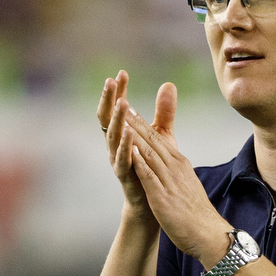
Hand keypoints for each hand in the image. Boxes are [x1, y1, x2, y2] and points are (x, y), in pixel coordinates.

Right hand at [97, 70, 153, 224]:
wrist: (153, 202)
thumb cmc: (154, 168)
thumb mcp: (161, 136)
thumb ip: (163, 112)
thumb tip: (168, 84)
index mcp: (123, 134)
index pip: (117, 108)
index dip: (118, 91)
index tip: (121, 73)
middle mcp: (116, 145)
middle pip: (107, 118)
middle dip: (109, 99)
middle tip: (111, 81)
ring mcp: (118, 160)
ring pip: (112, 136)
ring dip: (116, 119)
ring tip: (121, 102)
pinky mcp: (126, 176)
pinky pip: (122, 159)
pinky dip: (124, 146)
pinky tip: (128, 133)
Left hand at [123, 82, 232, 265]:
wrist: (208, 234)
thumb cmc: (195, 212)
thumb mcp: (185, 183)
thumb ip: (175, 169)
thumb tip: (169, 160)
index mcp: (179, 163)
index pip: (158, 138)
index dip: (142, 122)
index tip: (129, 108)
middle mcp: (174, 167)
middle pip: (152, 139)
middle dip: (135, 120)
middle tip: (121, 102)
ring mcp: (169, 180)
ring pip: (149, 152)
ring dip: (135, 134)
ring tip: (121, 118)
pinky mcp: (163, 195)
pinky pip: (149, 174)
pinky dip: (139, 160)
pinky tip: (129, 149)